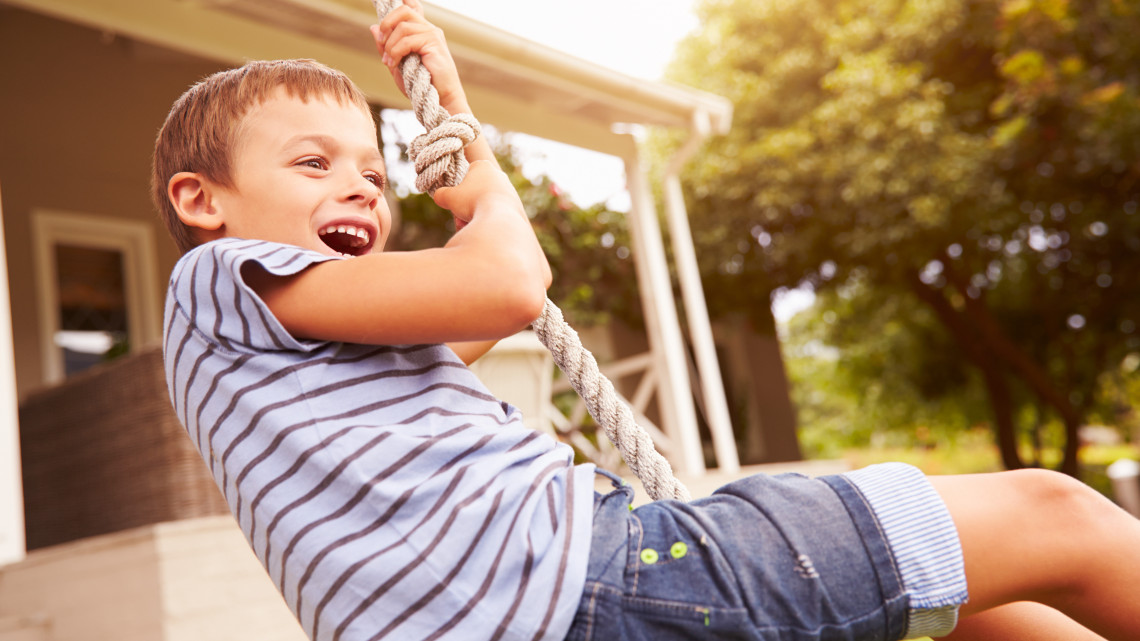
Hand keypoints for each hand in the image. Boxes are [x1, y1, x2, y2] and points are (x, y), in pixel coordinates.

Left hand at [371, 0, 468, 114]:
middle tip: (381, 43)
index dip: (398, 3)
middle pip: (403, 10)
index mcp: (421, 32)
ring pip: (402, 27)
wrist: (439, 101)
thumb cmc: (420, 86)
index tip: (384, 12)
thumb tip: (373, 27)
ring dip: (390, 45)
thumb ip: (386, 46)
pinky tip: (393, 64)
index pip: (411, 7)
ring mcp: (432, 34)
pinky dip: (396, 52)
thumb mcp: (397, 64)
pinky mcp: (434, 42)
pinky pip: (407, 40)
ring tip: (388, 62)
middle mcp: (428, 29)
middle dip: (386, 24)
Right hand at [431, 160, 521, 226]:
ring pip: (485, 204)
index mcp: (483, 166)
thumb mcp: (448, 197)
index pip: (466, 175)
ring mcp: (510, 190)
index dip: (458, 190)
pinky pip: (497, 214)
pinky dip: (488, 221)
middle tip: (460, 218)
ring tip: (470, 225)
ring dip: (475, 215)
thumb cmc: (472, 202)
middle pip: (475, 192)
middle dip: (466, 207)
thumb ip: (441, 194)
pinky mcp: (517, 205)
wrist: (500, 219)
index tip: (455, 201)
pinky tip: (484, 229)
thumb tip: (439, 196)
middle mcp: (499, 175)